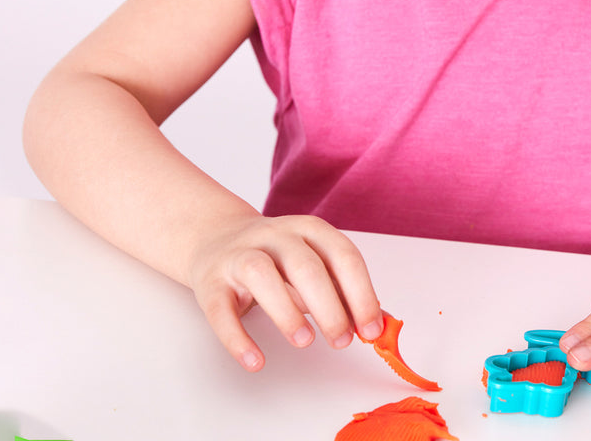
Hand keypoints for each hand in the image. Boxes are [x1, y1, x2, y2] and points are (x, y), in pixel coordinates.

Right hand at [186, 212, 383, 371]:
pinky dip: (237, 337)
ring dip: (286, 310)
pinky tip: (255, 360)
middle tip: (341, 340)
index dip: (361, 292)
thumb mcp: (313, 264)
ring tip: (305, 341)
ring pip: (262, 275)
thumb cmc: (276, 259)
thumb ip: (343, 291)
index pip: (342, 255)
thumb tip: (379, 324)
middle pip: (305, 265)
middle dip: (329, 305)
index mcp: (309, 230)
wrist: (216, 238)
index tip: (371, 329)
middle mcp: (276, 236)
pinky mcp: (211, 282)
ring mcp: (241, 255)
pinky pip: (220, 309)